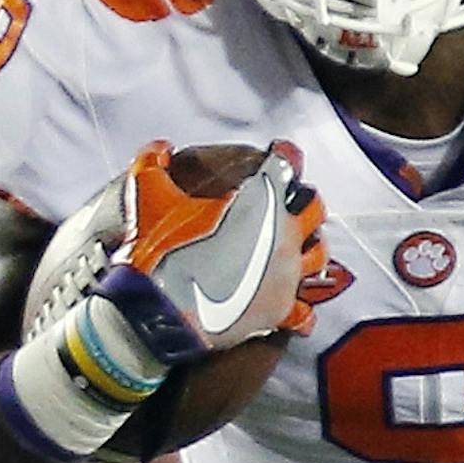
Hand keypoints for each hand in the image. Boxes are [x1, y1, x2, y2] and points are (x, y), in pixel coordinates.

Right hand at [87, 141, 328, 376]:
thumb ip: (152, 163)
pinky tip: (290, 300)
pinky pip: (306, 310)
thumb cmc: (155, 251)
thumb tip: (160, 150)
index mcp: (259, 198)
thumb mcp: (146, 194)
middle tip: (285, 204)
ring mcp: (285, 274)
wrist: (156, 312)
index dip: (283, 157)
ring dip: (308, 246)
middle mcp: (282, 233)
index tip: (280, 157)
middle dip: (301, 202)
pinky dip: (302, 305)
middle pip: (312, 208)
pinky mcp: (279, 310)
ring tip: (292, 246)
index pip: (287, 163)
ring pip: (317, 254)